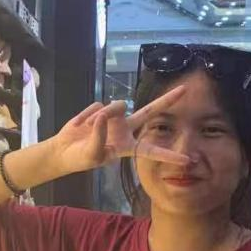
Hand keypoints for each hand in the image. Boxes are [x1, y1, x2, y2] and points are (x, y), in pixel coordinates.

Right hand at [50, 87, 189, 175]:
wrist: (64, 150)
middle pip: (149, 112)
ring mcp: (114, 118)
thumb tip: (103, 116)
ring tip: (86, 128)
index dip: (168, 155)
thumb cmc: (80, 158)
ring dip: (102, 115)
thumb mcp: (92, 154)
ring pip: (116, 105)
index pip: (150, 150)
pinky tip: (80, 125)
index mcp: (127, 147)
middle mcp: (125, 129)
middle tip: (185, 90)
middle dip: (166, 101)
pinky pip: (98, 106)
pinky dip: (87, 116)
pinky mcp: (101, 109)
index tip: (187, 160)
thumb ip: (99, 137)